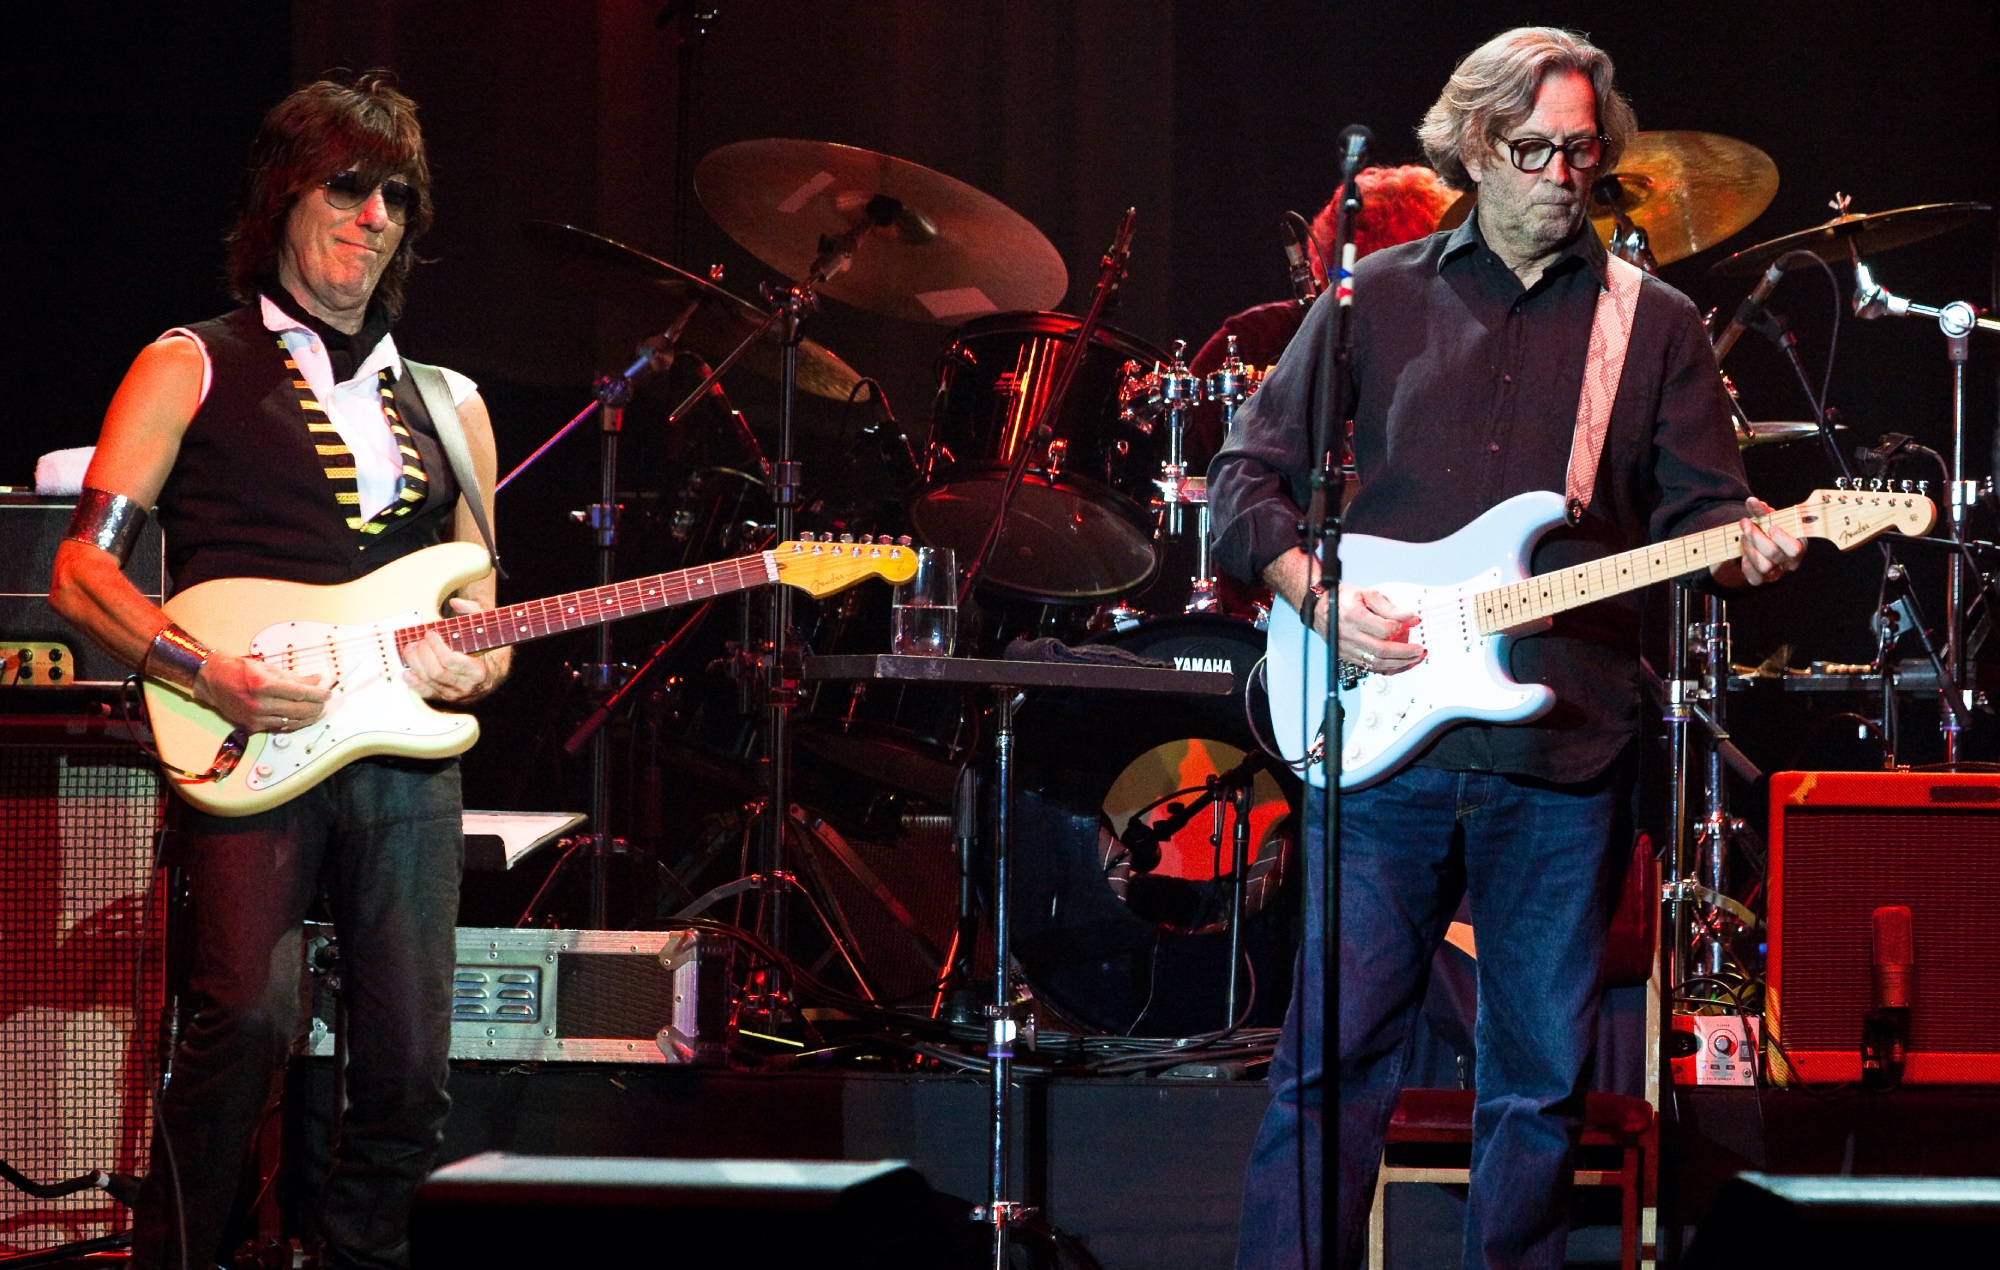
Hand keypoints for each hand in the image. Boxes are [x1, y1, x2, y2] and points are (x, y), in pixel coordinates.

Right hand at [194, 655, 329, 734]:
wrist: (213, 680)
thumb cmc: (240, 670)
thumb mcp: (269, 668)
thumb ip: (295, 677)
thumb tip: (318, 680)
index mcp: (264, 685)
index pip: (300, 693)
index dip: (318, 695)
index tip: (328, 693)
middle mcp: (259, 703)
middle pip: (299, 709)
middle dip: (316, 707)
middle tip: (325, 703)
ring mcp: (255, 717)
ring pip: (291, 721)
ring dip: (308, 717)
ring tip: (317, 711)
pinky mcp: (252, 726)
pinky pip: (279, 726)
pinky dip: (294, 722)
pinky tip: (301, 717)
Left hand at [403, 597, 494, 702]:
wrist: (489, 675)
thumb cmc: (484, 649)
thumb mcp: (483, 628)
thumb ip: (472, 611)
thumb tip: (456, 602)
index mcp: (478, 670)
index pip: (451, 661)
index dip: (436, 646)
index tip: (429, 633)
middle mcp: (466, 685)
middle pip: (437, 672)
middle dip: (423, 655)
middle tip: (418, 641)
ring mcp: (454, 694)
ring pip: (429, 681)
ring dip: (415, 664)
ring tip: (410, 649)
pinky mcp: (444, 698)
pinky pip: (426, 693)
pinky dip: (413, 683)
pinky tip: (406, 671)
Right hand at [1332, 583, 1424, 674]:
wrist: (1319, 608)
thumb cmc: (1341, 599)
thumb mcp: (1366, 594)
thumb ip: (1388, 607)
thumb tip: (1408, 616)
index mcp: (1353, 616)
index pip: (1384, 629)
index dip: (1400, 627)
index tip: (1409, 622)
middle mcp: (1348, 634)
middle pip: (1382, 650)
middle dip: (1404, 652)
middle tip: (1418, 650)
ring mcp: (1346, 648)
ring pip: (1376, 662)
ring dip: (1398, 663)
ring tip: (1412, 659)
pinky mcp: (1346, 656)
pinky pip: (1368, 667)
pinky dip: (1385, 667)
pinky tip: (1397, 664)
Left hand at [1735, 496, 1804, 585]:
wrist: (1762, 546)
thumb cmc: (1770, 531)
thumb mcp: (1769, 519)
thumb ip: (1762, 511)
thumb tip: (1752, 501)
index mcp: (1799, 546)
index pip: (1796, 548)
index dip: (1782, 539)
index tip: (1771, 527)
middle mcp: (1789, 562)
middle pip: (1774, 554)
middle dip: (1757, 537)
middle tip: (1746, 523)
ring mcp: (1776, 573)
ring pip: (1763, 566)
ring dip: (1750, 548)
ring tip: (1744, 535)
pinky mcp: (1761, 580)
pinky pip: (1753, 577)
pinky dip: (1746, 563)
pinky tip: (1745, 550)